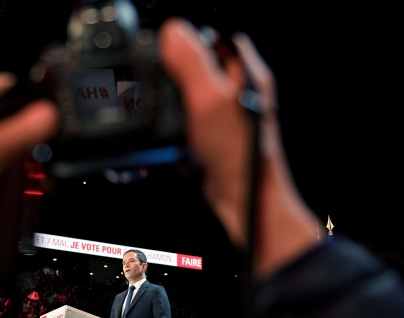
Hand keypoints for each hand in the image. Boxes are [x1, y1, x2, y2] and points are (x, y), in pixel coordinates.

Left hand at [0, 72, 58, 302]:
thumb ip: (22, 130)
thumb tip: (48, 113)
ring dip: (21, 155)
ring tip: (38, 167)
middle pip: (0, 116)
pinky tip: (22, 189)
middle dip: (27, 127)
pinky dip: (11, 177)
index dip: (22, 86)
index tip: (45, 95)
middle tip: (47, 137)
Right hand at [159, 19, 318, 277]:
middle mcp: (239, 92)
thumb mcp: (209, 100)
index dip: (191, 38)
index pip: (217, 38)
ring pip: (191, 97)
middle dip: (176, 75)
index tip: (166, 47)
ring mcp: (226, 117)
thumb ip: (192, 62)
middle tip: (158, 81)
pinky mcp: (213, 138)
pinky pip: (188, 124)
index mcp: (245, 74)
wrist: (243, 200)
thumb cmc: (239, 154)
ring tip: (166, 114)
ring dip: (175, 106)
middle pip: (201, 67)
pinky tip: (173, 138)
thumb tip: (173, 30)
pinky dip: (176, 129)